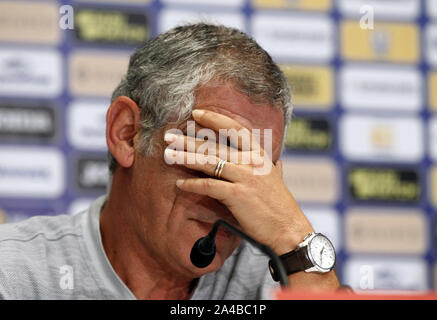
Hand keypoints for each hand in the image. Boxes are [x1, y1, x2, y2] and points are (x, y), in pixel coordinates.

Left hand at [164, 109, 313, 254]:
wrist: (288, 228)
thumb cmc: (280, 206)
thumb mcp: (278, 180)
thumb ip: (274, 168)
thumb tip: (277, 162)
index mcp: (259, 154)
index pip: (235, 129)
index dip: (214, 119)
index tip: (196, 113)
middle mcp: (251, 161)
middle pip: (214, 145)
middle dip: (189, 140)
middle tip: (169, 136)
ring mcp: (244, 177)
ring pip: (208, 162)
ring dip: (185, 158)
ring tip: (168, 155)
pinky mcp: (237, 194)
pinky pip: (209, 186)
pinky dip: (192, 185)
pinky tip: (179, 185)